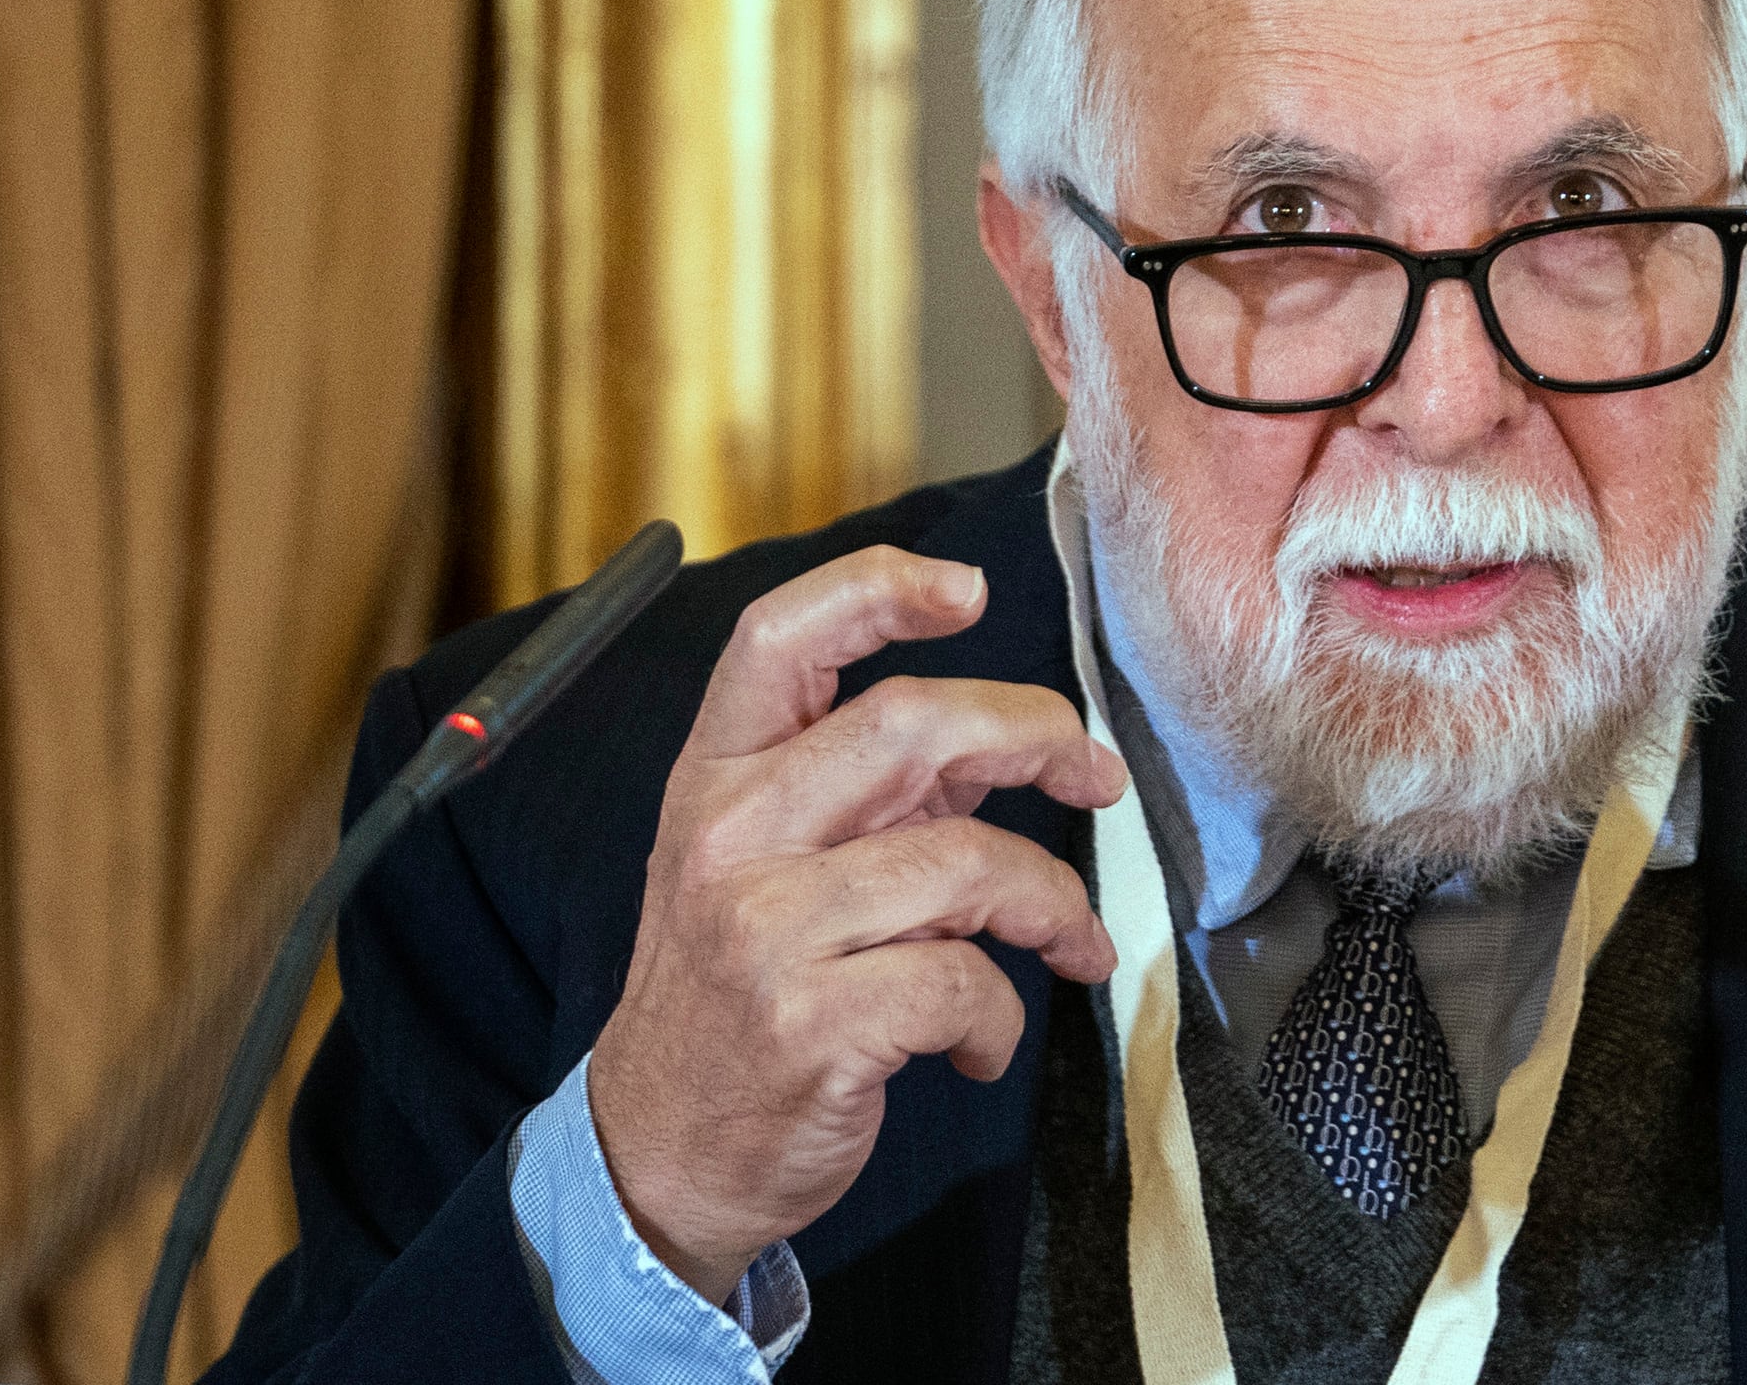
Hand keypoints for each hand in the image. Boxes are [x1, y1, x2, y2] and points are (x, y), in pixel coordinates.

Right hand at [587, 546, 1127, 1300]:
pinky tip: (980, 1045)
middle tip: (1093, 774)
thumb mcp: (764, 867)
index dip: (879, 589)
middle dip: (1034, 735)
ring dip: (1052, 902)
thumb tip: (1008, 743)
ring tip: (1070, 940)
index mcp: (714, 780)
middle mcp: (730, 838)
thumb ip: (868, 795)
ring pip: (967, 861)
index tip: (971, 592)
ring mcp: (767, 932)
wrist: (653, 1157)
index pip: (779, 638)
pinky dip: (1002, 1019)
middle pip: (911, 722)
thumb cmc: (732, 996)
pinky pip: (965, 985)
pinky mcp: (812, 1026)